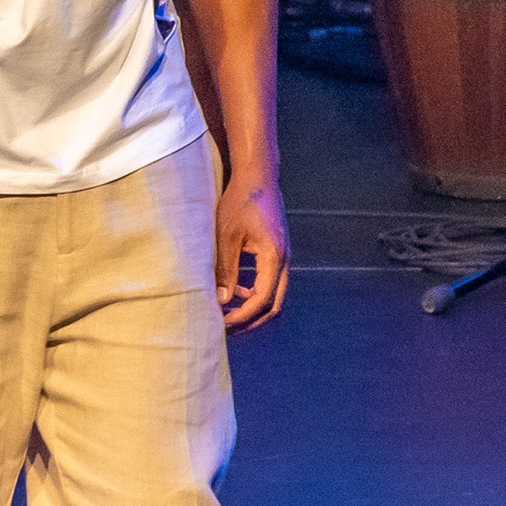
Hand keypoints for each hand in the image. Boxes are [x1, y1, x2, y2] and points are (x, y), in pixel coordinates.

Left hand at [215, 171, 289, 333]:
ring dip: (252, 307)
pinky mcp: (277, 251)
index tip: (221, 324)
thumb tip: (222, 300)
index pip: (261, 300)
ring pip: (273, 294)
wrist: (258, 176)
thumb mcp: (226, 235)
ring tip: (227, 312)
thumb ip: (225, 269)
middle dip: (250, 320)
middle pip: (274, 304)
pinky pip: (271, 281)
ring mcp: (283, 256)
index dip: (241, 316)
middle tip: (226, 329)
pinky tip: (236, 290)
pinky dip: (255, 292)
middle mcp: (284, 259)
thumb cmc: (240, 200)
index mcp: (274, 257)